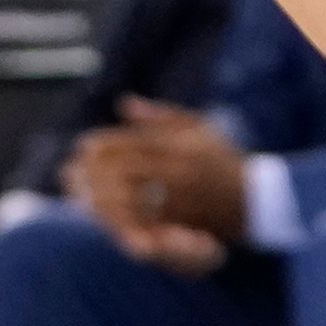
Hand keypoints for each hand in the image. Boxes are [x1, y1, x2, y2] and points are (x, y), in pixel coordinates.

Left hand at [65, 98, 250, 263]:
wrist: (253, 198)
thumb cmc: (222, 158)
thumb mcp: (198, 127)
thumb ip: (160, 116)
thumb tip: (124, 103)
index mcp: (183, 144)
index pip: (135, 142)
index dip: (105, 144)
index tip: (82, 145)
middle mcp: (181, 169)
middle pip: (128, 169)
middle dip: (96, 170)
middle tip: (73, 168)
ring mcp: (181, 198)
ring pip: (130, 196)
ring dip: (100, 194)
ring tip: (78, 190)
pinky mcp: (180, 222)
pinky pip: (142, 219)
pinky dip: (117, 216)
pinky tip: (98, 212)